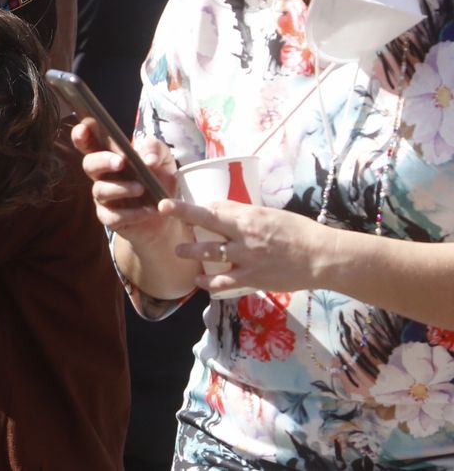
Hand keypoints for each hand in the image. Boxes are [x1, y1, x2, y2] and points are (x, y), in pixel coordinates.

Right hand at [72, 120, 182, 241]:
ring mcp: (104, 197)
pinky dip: (130, 213)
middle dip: (102, 161)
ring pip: (100, 190)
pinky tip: (147, 210)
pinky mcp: (110, 218)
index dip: (81, 135)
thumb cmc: (160, 181)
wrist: (168, 216)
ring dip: (121, 188)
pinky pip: (112, 216)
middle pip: (88, 164)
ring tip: (141, 188)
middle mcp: (102, 175)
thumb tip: (148, 159)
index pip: (89, 143)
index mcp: (111, 157)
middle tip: (121, 162)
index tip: (85, 127)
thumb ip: (155, 150)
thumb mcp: (164, 160)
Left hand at [163, 198, 333, 294]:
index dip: (193, 205)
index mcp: (250, 217)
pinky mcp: (252, 279)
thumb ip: (247, 215)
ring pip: (209, 254)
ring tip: (178, 251)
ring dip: (190, 252)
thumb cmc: (301, 232)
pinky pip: (223, 282)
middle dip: (183, 216)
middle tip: (163, 210)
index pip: (215, 207)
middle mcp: (244, 236)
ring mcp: (246, 258)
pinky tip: (200, 281)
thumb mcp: (271, 215)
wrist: (323, 258)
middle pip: (206, 223)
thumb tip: (224, 212)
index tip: (172, 203)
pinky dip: (209, 282)